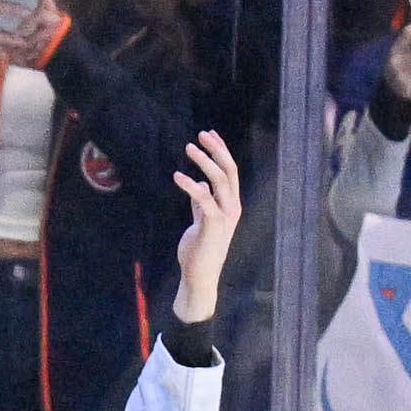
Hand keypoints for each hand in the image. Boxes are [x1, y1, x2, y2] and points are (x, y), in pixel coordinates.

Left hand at [169, 129, 241, 319]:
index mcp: (231, 205)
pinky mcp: (213, 225)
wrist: (199, 276)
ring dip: (204, 161)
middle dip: (217, 150)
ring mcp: (225, 217)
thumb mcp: (201, 222)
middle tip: (201, 134)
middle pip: (229, 171)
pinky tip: (178, 176)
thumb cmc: (199, 250)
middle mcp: (232, 208)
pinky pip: (204, 199)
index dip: (222, 151)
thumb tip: (198, 186)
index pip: (230, 172)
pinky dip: (191, 185)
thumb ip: (201, 204)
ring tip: (189, 147)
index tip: (210, 135)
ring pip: (220, 181)